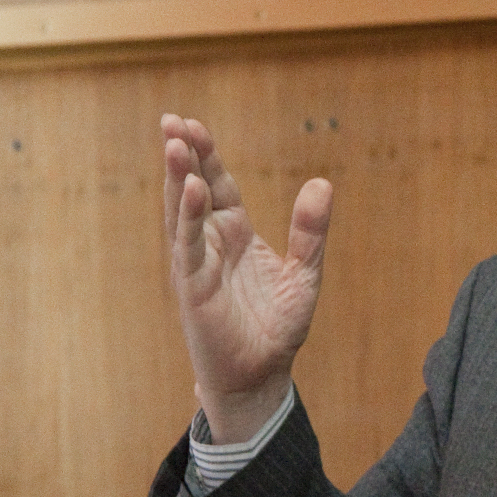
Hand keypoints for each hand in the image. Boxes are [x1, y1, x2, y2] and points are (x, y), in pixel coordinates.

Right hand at [162, 114, 333, 441]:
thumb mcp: (304, 274)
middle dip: (184, 155)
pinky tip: (190, 189)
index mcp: (235, 235)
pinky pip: (188, 246)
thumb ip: (311, 231)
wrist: (261, 375)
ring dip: (177, 177)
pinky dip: (189, 217)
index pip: (219, 186)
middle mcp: (211, 244)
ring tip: (174, 141)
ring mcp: (197, 264)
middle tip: (173, 120)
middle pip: (194, 190)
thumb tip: (323, 184)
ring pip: (182, 212)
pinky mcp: (192, 287)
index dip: (209, 156)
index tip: (195, 124)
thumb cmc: (276, 328)